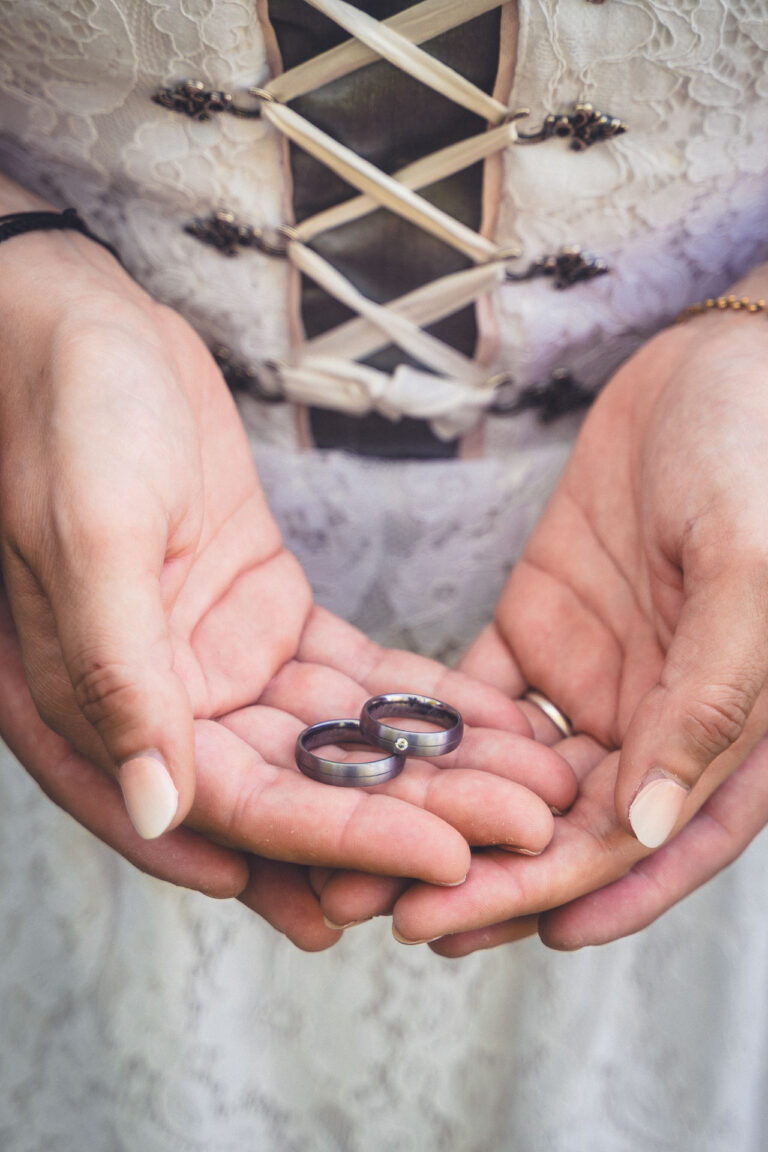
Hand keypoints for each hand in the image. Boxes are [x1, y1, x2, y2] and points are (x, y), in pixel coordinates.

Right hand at [0, 201, 576, 941]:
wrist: (83, 333)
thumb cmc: (72, 421)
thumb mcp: (92, 536)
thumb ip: (121, 675)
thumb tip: (160, 812)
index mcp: (96, 717)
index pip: (239, 807)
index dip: (345, 839)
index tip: (451, 860)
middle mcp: (167, 710)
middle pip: (306, 788)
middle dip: (418, 813)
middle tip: (525, 830)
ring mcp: (221, 667)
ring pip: (342, 739)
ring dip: (437, 765)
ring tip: (536, 784)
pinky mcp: (265, 618)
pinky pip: (355, 674)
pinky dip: (422, 698)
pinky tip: (497, 720)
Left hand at [316, 288, 767, 947]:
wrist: (721, 364)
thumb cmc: (764, 460)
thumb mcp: (752, 576)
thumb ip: (706, 704)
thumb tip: (639, 830)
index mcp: (731, 735)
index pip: (642, 841)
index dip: (562, 893)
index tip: (470, 928)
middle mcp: (658, 724)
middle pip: (561, 822)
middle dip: (476, 869)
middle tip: (380, 904)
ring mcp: (596, 677)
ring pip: (511, 772)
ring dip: (440, 812)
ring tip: (352, 847)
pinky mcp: (540, 627)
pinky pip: (478, 693)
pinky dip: (429, 730)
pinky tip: (366, 760)